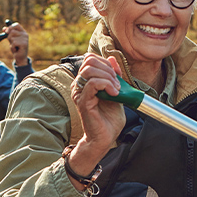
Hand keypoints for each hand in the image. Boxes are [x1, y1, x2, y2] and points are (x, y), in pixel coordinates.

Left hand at [4, 22, 28, 66]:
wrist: (20, 57)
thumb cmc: (16, 48)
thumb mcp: (11, 39)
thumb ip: (8, 33)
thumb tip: (4, 28)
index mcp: (22, 32)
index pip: (16, 24)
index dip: (10, 27)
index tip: (6, 31)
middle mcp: (25, 34)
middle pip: (12, 30)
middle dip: (9, 37)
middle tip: (13, 42)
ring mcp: (25, 39)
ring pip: (12, 37)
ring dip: (11, 43)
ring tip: (15, 47)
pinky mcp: (24, 44)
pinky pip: (13, 43)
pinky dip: (12, 47)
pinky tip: (16, 49)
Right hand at [65, 55, 125, 188]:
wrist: (106, 138)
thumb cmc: (109, 119)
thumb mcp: (116, 92)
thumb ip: (113, 76)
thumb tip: (112, 58)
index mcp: (85, 82)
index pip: (90, 59)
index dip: (106, 63)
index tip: (117, 76)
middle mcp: (78, 86)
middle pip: (89, 61)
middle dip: (108, 69)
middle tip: (118, 84)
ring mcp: (79, 93)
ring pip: (90, 70)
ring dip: (108, 77)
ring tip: (116, 89)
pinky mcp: (82, 102)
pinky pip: (93, 84)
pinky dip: (107, 85)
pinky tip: (114, 93)